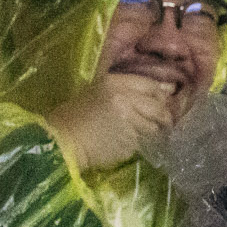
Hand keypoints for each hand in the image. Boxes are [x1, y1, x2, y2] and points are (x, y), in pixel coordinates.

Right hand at [42, 70, 184, 174]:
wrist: (61, 141)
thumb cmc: (75, 117)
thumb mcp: (96, 92)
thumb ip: (125, 90)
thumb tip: (165, 91)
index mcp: (113, 83)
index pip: (150, 85)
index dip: (159, 95)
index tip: (160, 103)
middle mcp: (125, 99)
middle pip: (158, 106)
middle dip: (164, 115)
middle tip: (162, 122)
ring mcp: (129, 120)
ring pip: (155, 125)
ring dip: (154, 131)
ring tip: (144, 134)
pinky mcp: (130, 140)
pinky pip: (146, 140)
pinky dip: (144, 142)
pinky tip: (131, 143)